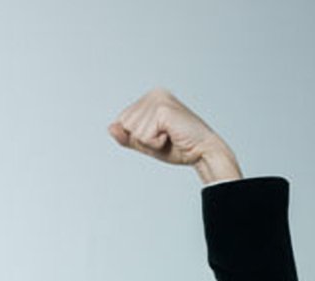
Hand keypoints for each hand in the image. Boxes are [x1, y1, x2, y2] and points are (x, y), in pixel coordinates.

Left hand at [107, 87, 241, 183]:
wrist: (203, 153)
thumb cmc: (177, 147)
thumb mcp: (144, 143)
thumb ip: (126, 136)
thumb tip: (111, 127)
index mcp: (149, 98)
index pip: (122, 122)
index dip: (137, 137)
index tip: (159, 135)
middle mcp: (154, 94)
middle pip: (125, 125)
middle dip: (142, 139)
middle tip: (165, 137)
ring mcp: (158, 100)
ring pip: (133, 131)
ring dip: (150, 141)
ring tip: (169, 136)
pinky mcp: (163, 110)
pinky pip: (143, 136)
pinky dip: (155, 143)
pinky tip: (171, 136)